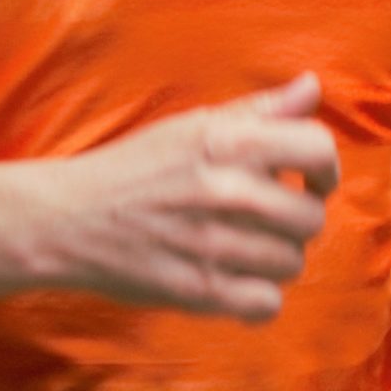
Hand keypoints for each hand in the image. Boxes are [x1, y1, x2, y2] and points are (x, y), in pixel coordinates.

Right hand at [54, 74, 339, 322]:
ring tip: (244, 246)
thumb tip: (312, 86)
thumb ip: (259, 109)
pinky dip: (257, 298)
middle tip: (268, 217)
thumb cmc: (135, 167)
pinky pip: (267, 304)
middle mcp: (225, 190)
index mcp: (227, 140)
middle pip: (311, 216)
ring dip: (275, 258)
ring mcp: (213, 244)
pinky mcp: (199, 291)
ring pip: (292, 262)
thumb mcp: (193, 124)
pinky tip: (236, 281)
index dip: (324, 166)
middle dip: (296, 218)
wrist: (66, 218)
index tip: (309, 177)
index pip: (318, 148)